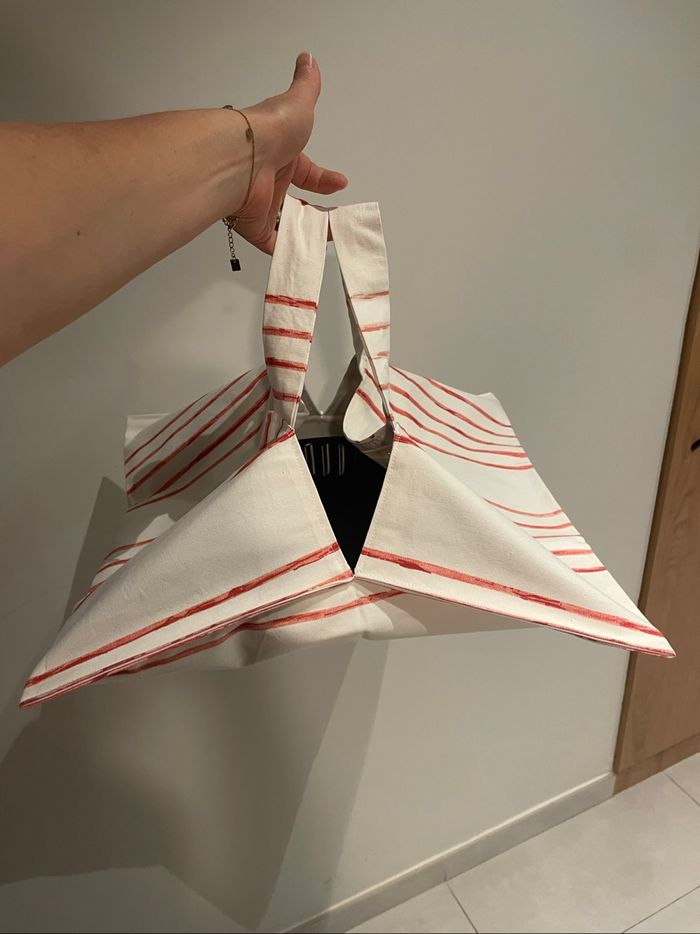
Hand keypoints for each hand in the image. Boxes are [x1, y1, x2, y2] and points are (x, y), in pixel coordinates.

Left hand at [231, 52, 346, 253]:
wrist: (243, 157)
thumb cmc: (271, 131)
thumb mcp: (297, 103)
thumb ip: (306, 85)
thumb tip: (308, 59)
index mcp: (283, 156)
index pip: (307, 171)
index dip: (325, 179)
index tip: (341, 184)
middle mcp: (271, 181)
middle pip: (297, 201)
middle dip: (316, 210)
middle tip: (336, 219)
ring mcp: (263, 206)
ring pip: (287, 224)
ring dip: (307, 232)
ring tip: (328, 237)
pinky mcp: (255, 228)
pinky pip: (273, 246)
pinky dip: (289, 253)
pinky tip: (307, 255)